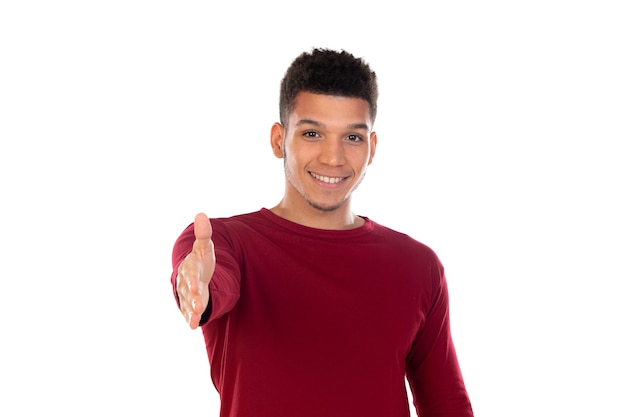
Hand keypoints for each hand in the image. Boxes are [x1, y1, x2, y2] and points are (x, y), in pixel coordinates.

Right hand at [176, 213, 215, 328]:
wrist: (194, 274)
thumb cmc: (200, 259)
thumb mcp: (204, 246)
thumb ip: (204, 234)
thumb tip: (201, 214)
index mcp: (190, 267)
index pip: (191, 274)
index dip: (192, 280)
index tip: (194, 287)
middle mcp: (186, 282)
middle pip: (189, 291)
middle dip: (193, 298)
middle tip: (199, 305)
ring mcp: (187, 295)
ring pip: (188, 303)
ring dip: (192, 311)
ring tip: (196, 318)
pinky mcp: (191, 305)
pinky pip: (190, 313)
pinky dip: (191, 319)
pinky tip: (193, 325)